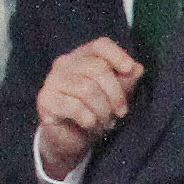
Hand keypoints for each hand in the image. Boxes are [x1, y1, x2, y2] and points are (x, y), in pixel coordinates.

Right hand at [32, 37, 143, 179]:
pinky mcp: (45, 100)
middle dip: (116, 94)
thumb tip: (138, 68)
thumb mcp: (115, 95)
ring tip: (105, 121)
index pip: (100, 45)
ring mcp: (53, 80)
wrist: (70, 137)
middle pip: (98, 68)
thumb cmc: (94, 110)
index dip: (118, 55)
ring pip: (87, 89)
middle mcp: (65, 63)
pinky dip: (89, 119)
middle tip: (121, 112)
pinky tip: (90, 124)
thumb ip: (126, 81)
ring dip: (103, 110)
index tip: (130, 70)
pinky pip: (74, 107)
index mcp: (83, 57)